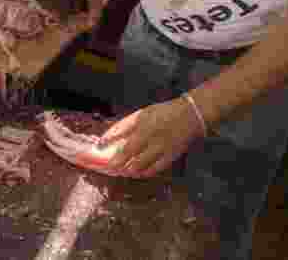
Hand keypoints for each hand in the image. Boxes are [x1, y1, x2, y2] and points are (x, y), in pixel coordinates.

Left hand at [66, 100, 204, 178]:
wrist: (189, 117)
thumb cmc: (162, 113)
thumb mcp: (142, 114)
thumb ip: (125, 126)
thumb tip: (108, 136)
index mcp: (144, 126)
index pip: (122, 137)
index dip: (110, 145)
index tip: (98, 148)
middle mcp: (152, 138)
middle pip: (130, 155)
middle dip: (117, 162)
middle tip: (108, 167)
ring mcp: (162, 149)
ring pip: (141, 165)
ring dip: (128, 169)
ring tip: (120, 170)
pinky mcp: (171, 157)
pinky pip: (154, 169)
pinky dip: (143, 172)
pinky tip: (136, 173)